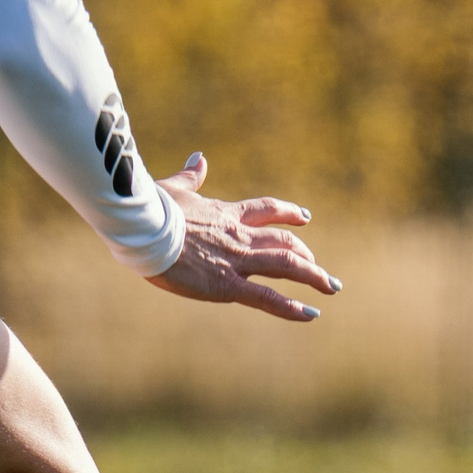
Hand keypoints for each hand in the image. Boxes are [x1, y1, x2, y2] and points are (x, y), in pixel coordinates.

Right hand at [144, 153, 341, 321]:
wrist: (140, 227)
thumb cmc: (150, 207)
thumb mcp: (173, 188)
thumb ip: (191, 177)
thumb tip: (199, 158)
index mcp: (226, 214)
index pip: (266, 210)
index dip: (288, 213)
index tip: (305, 218)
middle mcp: (239, 237)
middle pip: (284, 243)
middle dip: (307, 256)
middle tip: (320, 270)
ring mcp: (236, 261)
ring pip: (287, 267)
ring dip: (314, 278)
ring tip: (332, 288)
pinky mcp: (225, 285)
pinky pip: (267, 297)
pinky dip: (291, 307)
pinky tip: (311, 314)